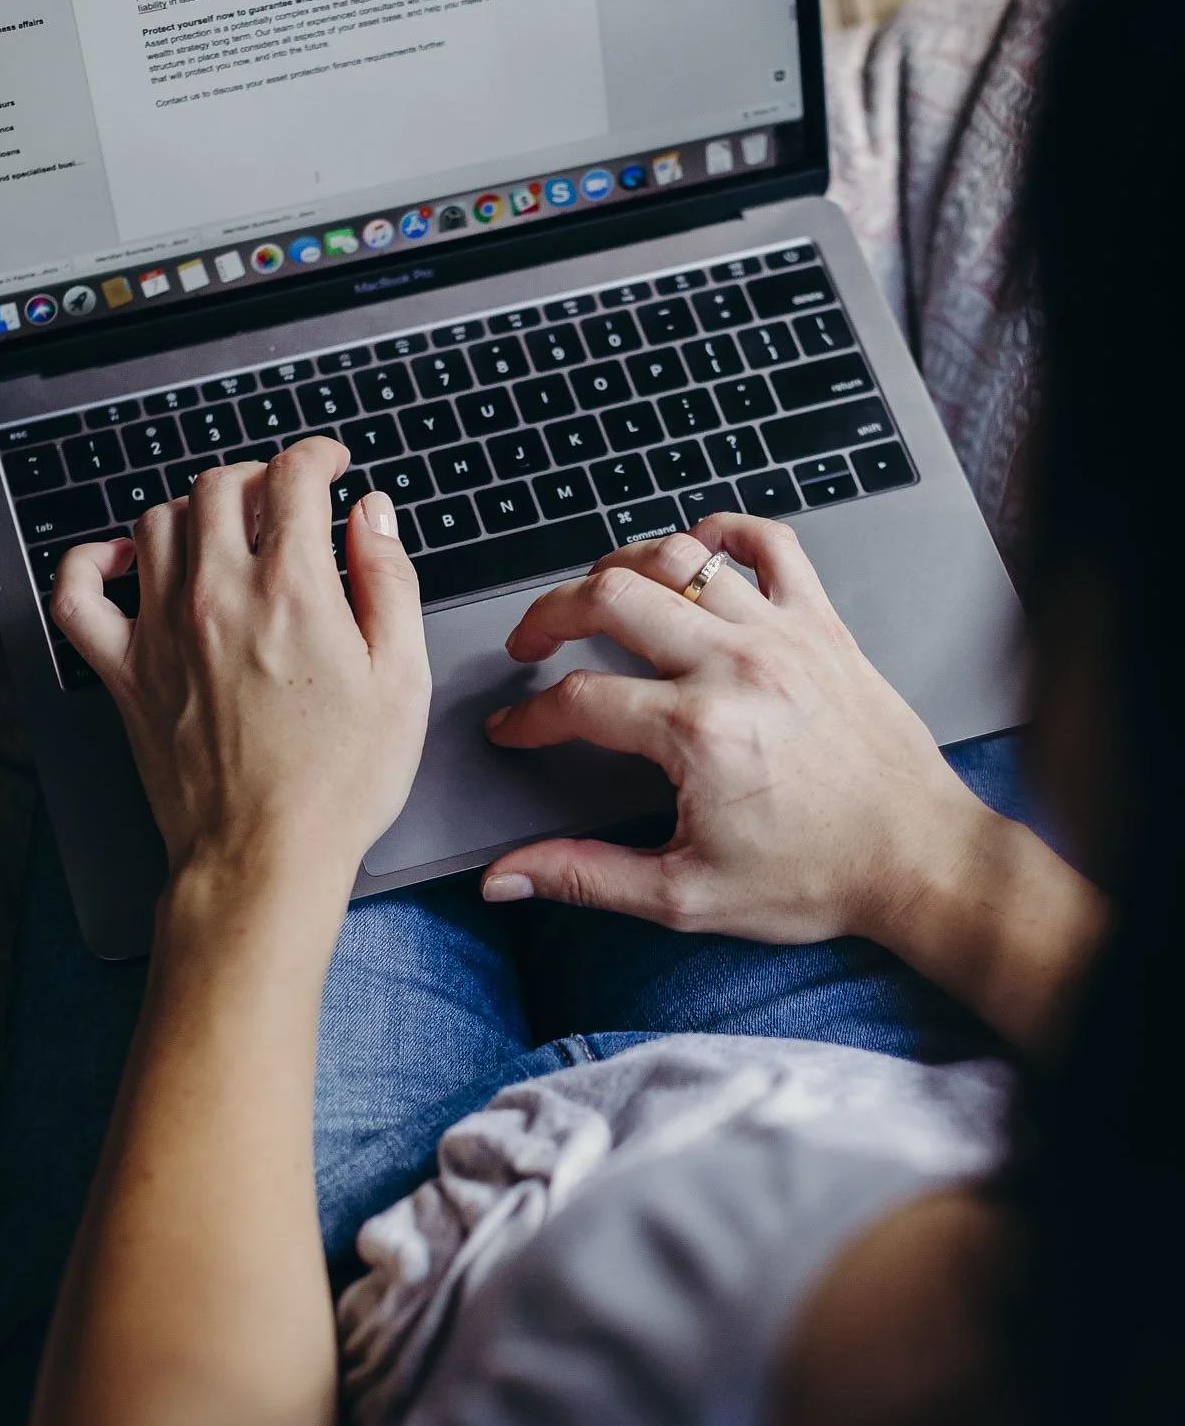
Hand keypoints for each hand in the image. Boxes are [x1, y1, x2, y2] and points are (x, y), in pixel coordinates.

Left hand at [50, 440, 429, 939]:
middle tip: (282, 497)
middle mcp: (219, 595)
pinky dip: (92, 561)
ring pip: (158, 522)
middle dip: (258, 475)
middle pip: (219, 486)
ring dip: (194, 508)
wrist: (265, 856)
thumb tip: (372, 514)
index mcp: (293, 590)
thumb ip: (388, 580)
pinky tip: (122, 560)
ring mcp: (162, 630)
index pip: (292, 477)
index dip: (317, 457)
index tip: (329, 466)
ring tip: (224, 527)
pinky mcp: (125, 671)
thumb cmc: (340, 781)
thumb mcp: (401, 677)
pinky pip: (78, 593)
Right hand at [480, 517, 991, 948]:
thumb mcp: (686, 895)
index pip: (577, 699)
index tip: (516, 730)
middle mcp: (736, 667)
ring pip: (678, 558)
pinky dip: (726, 531)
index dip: (530, 715)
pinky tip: (697, 549)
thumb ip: (585, 877)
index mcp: (697, 733)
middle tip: (532, 643)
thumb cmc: (816, 878)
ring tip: (596, 596)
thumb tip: (507, 877)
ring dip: (620, 567)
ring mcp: (782, 635)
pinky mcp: (822, 625)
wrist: (917, 859)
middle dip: (549, 615)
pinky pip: (772, 544)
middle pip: (609, 598)